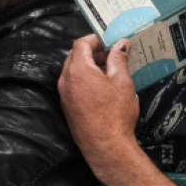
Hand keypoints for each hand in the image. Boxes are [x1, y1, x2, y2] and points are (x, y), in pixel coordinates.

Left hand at [58, 36, 140, 171]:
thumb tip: (121, 43)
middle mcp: (65, 80)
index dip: (95, 39)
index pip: (81, 44)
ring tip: (109, 71)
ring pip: (72, 70)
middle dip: (92, 52)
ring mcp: (64, 94)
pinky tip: (101, 87)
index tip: (110, 42)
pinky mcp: (67, 107)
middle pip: (74, 56)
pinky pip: (72, 84)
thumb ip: (119, 59)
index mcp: (78, 69)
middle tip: (112, 55)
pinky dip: (84, 79)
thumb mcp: (122, 82)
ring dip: (88, 66)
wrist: (106, 146)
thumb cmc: (116, 112)